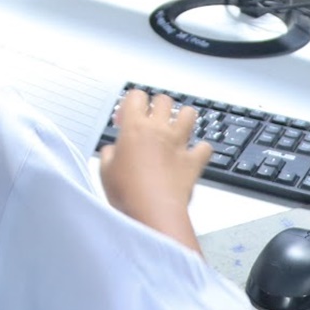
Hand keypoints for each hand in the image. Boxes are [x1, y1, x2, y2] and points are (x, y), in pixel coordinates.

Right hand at [99, 89, 210, 251]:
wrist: (153, 213)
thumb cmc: (128, 193)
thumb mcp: (105, 171)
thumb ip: (109, 153)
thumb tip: (112, 151)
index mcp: (135, 127)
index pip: (136, 96)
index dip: (130, 103)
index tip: (125, 118)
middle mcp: (159, 130)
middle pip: (163, 99)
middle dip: (156, 106)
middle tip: (149, 122)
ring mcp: (179, 144)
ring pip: (189, 113)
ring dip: (182, 118)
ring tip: (174, 130)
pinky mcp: (194, 161)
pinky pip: (204, 147)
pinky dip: (200, 149)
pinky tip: (191, 155)